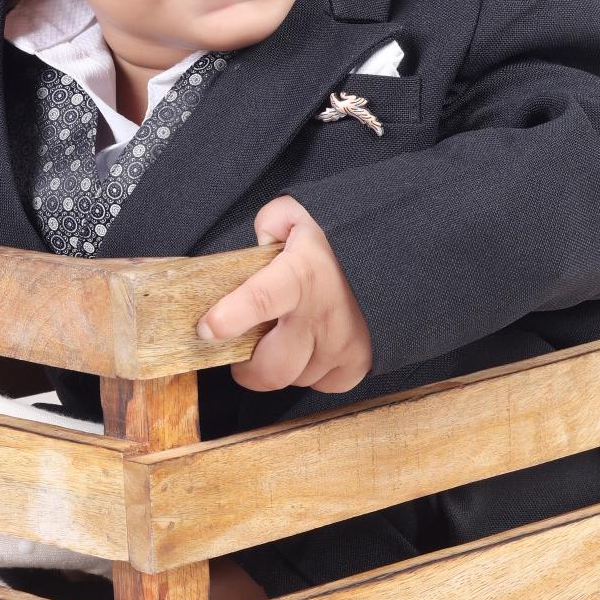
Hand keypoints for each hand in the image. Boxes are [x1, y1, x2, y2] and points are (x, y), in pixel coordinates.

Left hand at [195, 195, 372, 392]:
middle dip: (246, 366)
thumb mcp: (297, 215)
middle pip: (269, 368)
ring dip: (280, 365)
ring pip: (291, 378)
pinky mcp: (356, 365)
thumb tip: (261, 242)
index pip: (262, 299)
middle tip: (241, 348)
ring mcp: (341, 345)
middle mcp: (322, 315)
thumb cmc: (336, 239)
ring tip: (285, 336)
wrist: (392, 253)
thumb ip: (270, 223)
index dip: (231, 317)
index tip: (207, 329)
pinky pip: (318, 384)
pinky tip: (310, 346)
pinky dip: (308, 371)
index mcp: (301, 273)